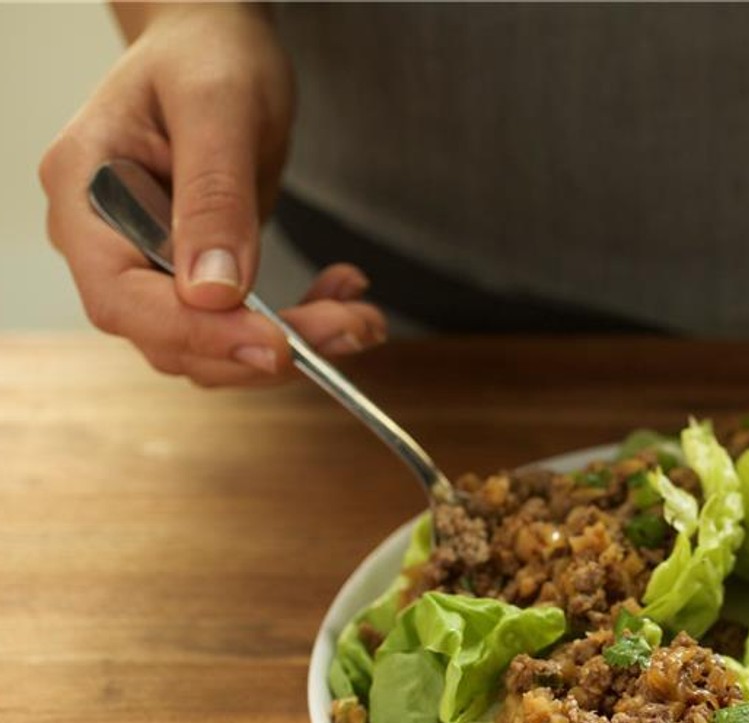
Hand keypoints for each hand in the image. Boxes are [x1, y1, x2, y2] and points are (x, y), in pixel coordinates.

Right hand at [39, 5, 385, 386]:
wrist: (215, 46)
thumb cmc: (207, 55)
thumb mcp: (218, 108)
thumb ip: (214, 196)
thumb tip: (213, 291)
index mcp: (84, 191)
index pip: (123, 297)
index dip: (197, 333)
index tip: (274, 344)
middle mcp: (105, 240)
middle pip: (171, 334)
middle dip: (265, 346)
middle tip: (351, 327)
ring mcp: (146, 264)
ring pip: (211, 344)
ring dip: (292, 343)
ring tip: (360, 316)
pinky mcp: (192, 277)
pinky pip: (238, 326)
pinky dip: (296, 325)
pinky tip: (342, 296)